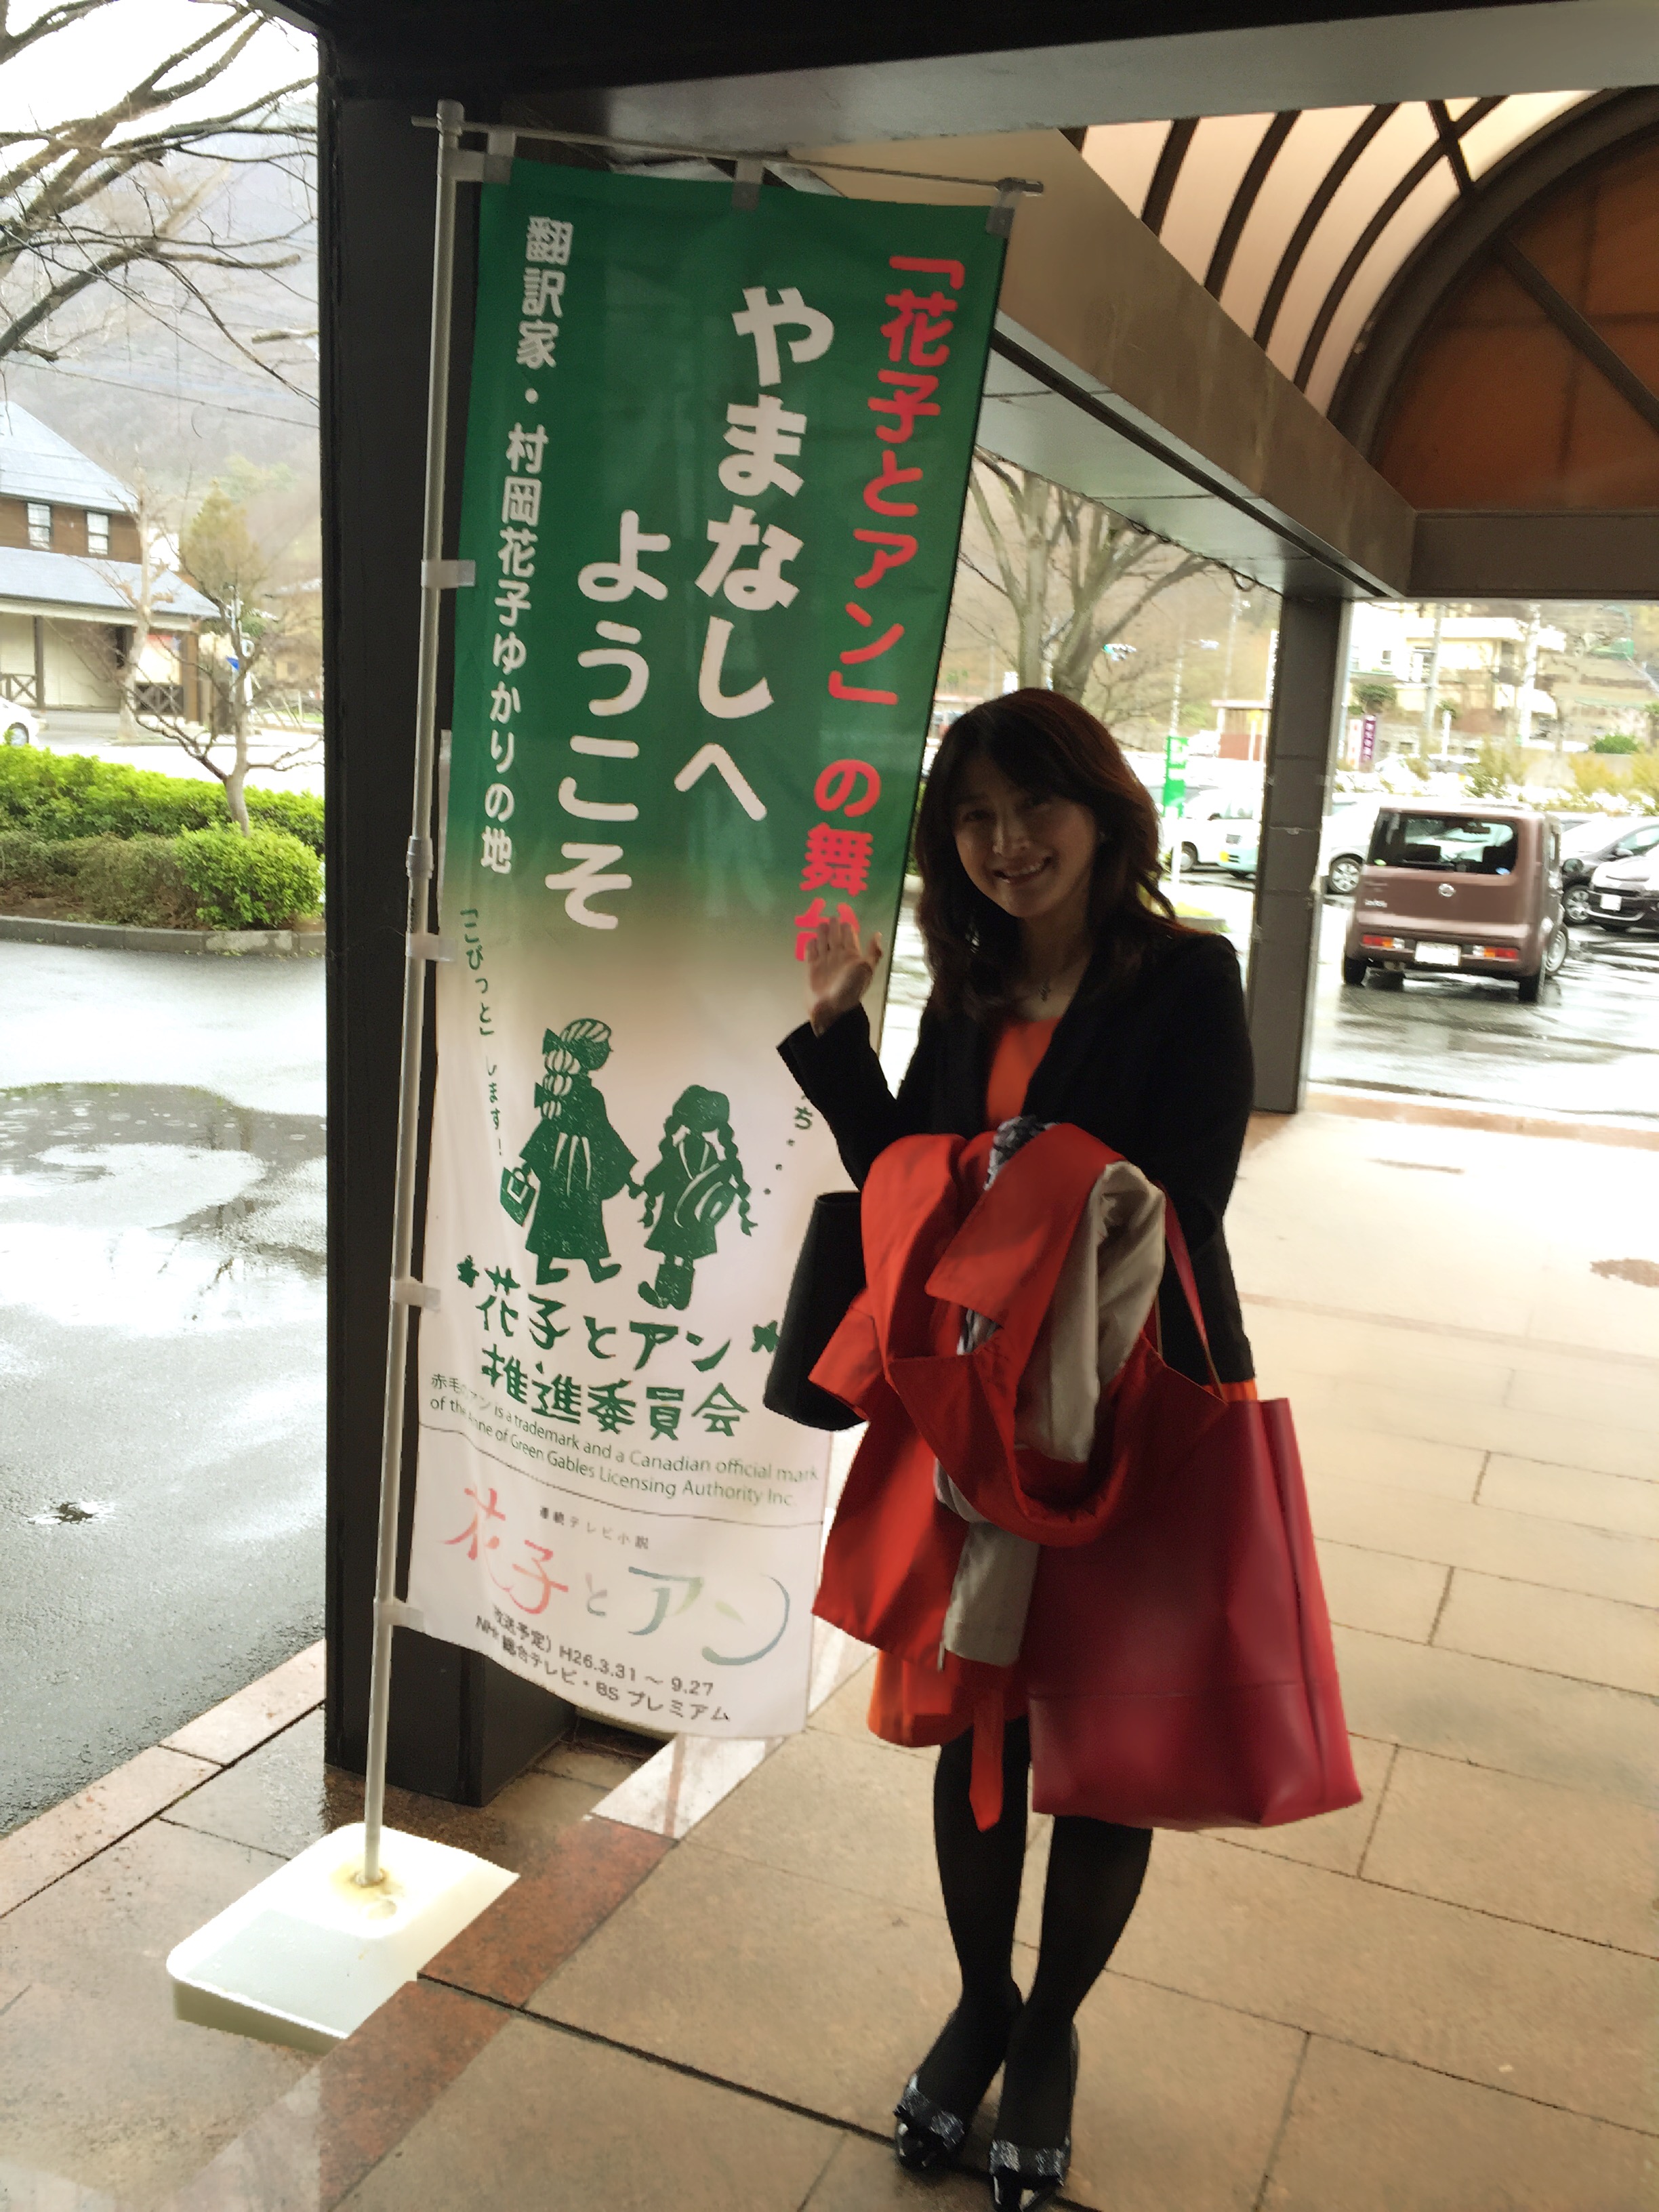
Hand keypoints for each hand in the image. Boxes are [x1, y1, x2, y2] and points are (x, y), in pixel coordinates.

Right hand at [805, 910, 883, 1033]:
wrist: (831, 1008)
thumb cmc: (850, 989)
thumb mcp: (866, 969)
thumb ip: (873, 952)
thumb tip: (877, 934)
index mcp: (851, 955)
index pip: (849, 935)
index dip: (847, 927)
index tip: (845, 920)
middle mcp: (838, 955)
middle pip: (834, 934)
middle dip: (833, 925)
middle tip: (831, 918)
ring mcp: (824, 961)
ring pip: (822, 940)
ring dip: (822, 931)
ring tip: (821, 924)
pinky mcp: (812, 967)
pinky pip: (811, 951)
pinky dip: (811, 944)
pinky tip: (812, 940)